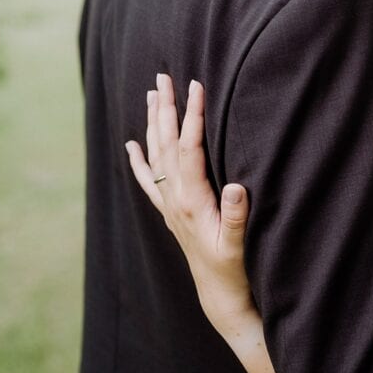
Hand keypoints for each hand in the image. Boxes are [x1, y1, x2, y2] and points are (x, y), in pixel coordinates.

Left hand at [125, 74, 257, 338]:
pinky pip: (150, 181)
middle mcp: (175, 200)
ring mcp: (170, 206)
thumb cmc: (235, 269)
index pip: (190, 149)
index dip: (193, 117)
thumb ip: (236, 216)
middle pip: (167, 145)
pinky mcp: (172, 213)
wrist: (220, 295)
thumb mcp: (240, 244)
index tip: (196, 86)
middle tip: (163, 78)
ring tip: (152, 95)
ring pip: (157, 156)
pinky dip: (139, 160)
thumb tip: (235, 186)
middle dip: (166, 110)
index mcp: (192, 201)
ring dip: (154, 124)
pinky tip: (132, 144)